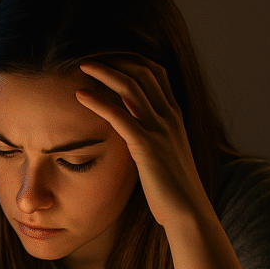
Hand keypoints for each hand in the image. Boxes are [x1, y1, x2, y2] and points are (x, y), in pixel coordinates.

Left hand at [75, 57, 211, 229]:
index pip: (156, 73)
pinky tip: (80, 95)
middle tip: (90, 56)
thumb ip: (154, 140)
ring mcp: (159, 129)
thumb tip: (135, 135)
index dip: (132, 60)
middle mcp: (169, 117)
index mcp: (175, 117)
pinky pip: (119, 115)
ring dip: (103, 72)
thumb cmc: (174, 192)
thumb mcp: (167, 157)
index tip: (110, 56)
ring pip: (130, 87)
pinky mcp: (146, 146)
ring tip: (82, 65)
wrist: (189, 212)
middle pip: (143, 72)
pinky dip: (97, 101)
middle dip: (115, 59)